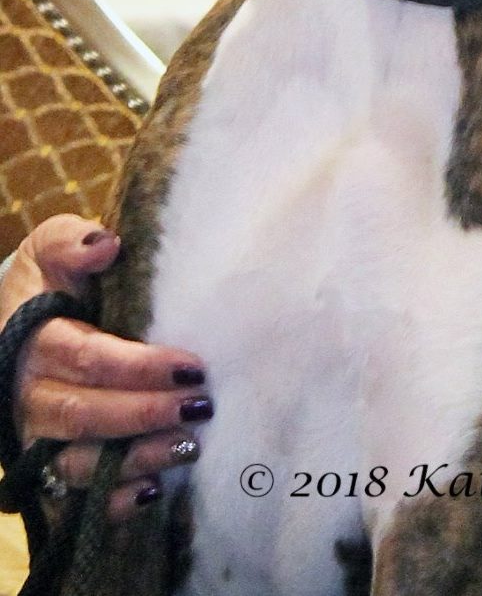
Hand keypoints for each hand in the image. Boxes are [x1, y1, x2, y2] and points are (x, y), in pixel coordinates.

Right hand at [3, 215, 211, 521]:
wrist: (20, 319)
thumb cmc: (53, 279)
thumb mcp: (52, 247)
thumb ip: (73, 242)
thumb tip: (106, 244)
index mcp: (35, 341)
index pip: (88, 359)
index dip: (139, 367)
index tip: (193, 365)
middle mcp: (30, 394)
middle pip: (84, 415)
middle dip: (145, 414)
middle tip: (201, 407)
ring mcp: (35, 434)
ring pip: (78, 460)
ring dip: (136, 458)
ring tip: (190, 447)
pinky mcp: (46, 462)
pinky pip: (71, 494)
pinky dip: (112, 500)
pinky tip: (154, 490)